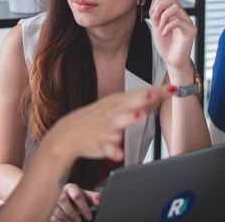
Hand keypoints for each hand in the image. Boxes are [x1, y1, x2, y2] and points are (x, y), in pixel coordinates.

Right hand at [50, 184, 100, 221]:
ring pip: (57, 210)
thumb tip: (99, 201)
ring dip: (66, 219)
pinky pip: (52, 216)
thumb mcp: (86, 196)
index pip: (77, 195)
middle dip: (72, 213)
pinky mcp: (49, 209)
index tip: (89, 217)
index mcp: (70, 188)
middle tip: (79, 221)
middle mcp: (60, 192)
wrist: (65, 198)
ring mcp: (53, 200)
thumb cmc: (76, 197)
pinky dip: (59, 221)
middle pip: (64, 202)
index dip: (84, 207)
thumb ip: (94, 197)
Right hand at [51, 85, 173, 162]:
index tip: (174, 88)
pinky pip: (106, 148)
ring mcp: (105, 127)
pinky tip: (118, 154)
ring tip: (139, 115)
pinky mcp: (98, 143)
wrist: (68, 133)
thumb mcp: (113, 106)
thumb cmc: (94, 119)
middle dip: (141, 98)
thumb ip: (135, 103)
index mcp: (116, 102)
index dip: (157, 91)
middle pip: (128, 103)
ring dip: (128, 118)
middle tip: (155, 93)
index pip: (139, 94)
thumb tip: (157, 97)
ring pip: (118, 122)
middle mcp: (111, 112)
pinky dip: (112, 151)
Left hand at [149, 0, 195, 68]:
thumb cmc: (164, 44)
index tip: (152, 14)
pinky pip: (179, 21)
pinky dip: (167, 26)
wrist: (170, 59)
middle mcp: (181, 15)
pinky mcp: (191, 30)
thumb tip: (155, 1)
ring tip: (160, 26)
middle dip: (160, 5)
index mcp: (173, 13)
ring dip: (164, 16)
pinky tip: (164, 33)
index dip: (158, 1)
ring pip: (176, 7)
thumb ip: (155, 14)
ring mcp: (187, 22)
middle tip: (155, 17)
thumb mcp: (155, 26)